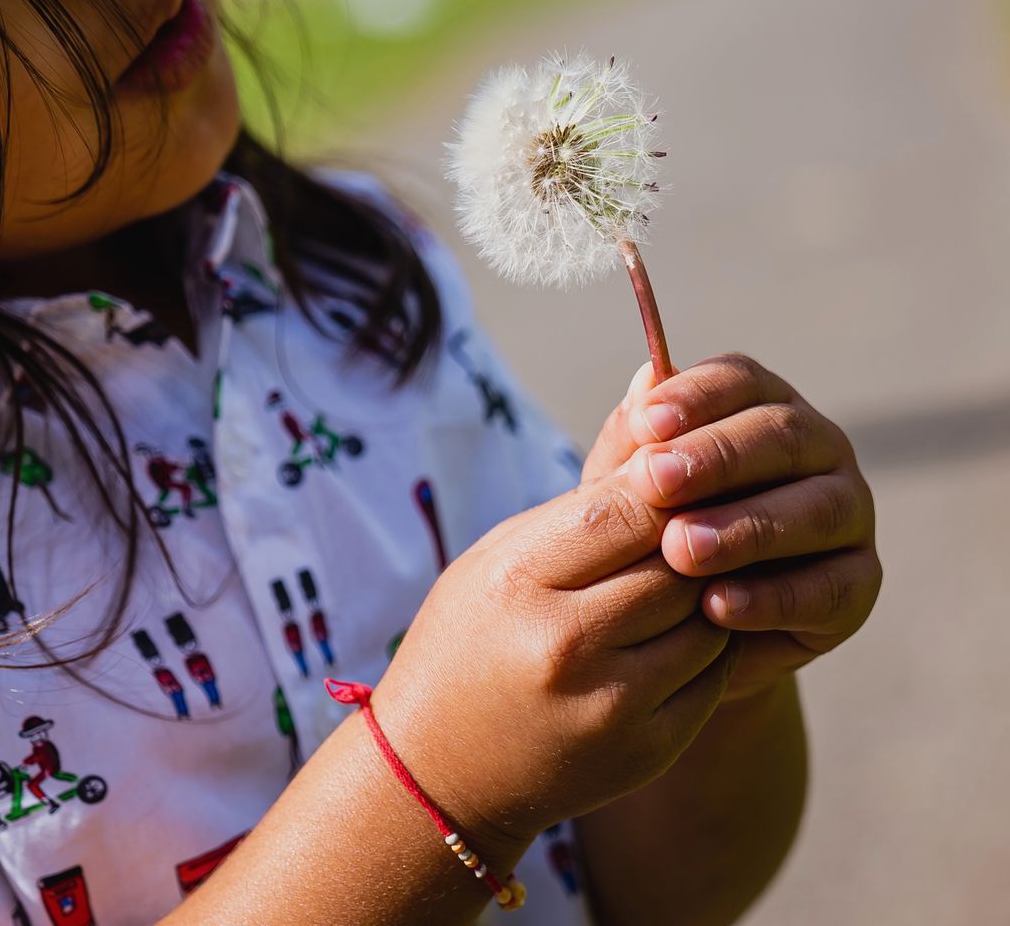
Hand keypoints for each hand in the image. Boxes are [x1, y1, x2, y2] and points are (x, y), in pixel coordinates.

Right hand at [366, 386, 751, 850]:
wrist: (441, 771)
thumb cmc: (467, 641)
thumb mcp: (498, 558)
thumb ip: (584, 494)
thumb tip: (654, 383)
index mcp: (518, 583)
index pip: (621, 511)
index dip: (661, 483)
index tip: (674, 465)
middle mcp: (566, 643)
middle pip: (674, 560)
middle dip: (691, 533)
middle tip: (694, 517)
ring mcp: (612, 701)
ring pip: (706, 614)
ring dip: (705, 588)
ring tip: (676, 577)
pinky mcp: (649, 745)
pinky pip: (714, 672)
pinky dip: (707, 642)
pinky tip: (673, 633)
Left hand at [619, 353, 882, 704]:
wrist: (681, 621)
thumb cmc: (651, 528)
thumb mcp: (629, 485)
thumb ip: (633, 439)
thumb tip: (645, 379)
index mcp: (763, 406)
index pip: (740, 381)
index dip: (695, 397)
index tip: (646, 424)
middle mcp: (819, 450)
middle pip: (781, 435)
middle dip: (715, 457)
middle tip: (655, 481)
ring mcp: (849, 514)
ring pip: (815, 509)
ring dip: (745, 528)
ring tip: (680, 550)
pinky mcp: (859, 583)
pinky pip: (829, 588)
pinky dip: (772, 598)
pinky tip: (717, 605)